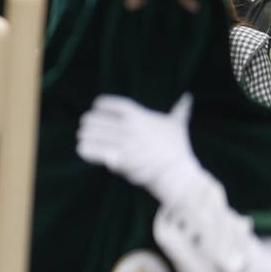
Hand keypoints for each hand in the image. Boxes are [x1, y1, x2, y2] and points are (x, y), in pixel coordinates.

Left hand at [77, 93, 198, 207]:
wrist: (176, 173)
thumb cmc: (177, 149)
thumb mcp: (178, 126)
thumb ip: (180, 110)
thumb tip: (187, 98)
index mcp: (140, 116)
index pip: (113, 105)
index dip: (101, 104)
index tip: (95, 106)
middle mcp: (129, 127)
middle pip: (96, 119)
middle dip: (88, 123)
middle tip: (84, 127)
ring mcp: (123, 143)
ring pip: (91, 135)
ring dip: (85, 137)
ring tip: (82, 139)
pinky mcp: (118, 159)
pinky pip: (93, 152)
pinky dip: (85, 150)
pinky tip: (82, 150)